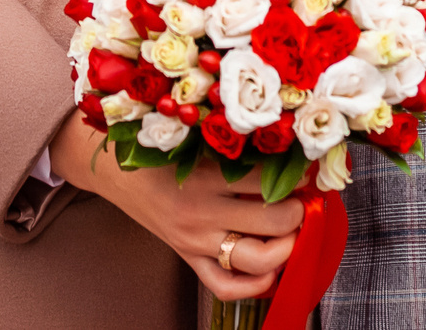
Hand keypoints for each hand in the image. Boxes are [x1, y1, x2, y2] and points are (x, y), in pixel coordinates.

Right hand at [51, 118, 301, 300]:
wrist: (115, 171)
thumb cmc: (159, 148)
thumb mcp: (196, 139)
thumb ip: (236, 146)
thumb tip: (287, 150)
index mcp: (205, 176)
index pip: (269, 180)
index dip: (300, 174)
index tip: (311, 167)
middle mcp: (202, 213)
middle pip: (273, 220)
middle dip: (300, 210)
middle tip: (305, 198)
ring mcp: (195, 241)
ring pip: (256, 258)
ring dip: (286, 247)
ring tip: (293, 230)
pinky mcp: (188, 259)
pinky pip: (224, 286)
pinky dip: (254, 285)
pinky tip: (271, 270)